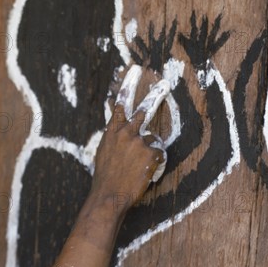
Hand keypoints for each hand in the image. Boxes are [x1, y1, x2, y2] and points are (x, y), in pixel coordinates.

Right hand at [90, 80, 167, 212]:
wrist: (109, 194)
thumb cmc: (105, 177)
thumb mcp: (103, 153)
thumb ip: (113, 139)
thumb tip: (118, 133)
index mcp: (112, 132)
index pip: (119, 106)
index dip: (127, 89)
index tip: (133, 72)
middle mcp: (125, 132)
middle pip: (143, 110)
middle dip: (154, 96)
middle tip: (164, 83)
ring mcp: (139, 141)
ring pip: (152, 141)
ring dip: (148, 153)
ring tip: (137, 167)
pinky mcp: (151, 152)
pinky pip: (158, 155)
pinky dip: (154, 164)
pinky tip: (144, 172)